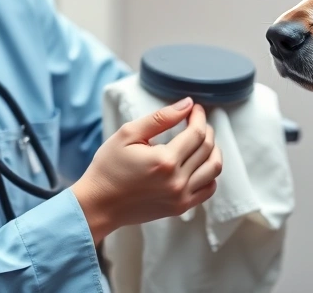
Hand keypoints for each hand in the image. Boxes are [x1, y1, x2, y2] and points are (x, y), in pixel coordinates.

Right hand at [72, 98, 222, 243]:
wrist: (98, 204)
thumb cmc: (108, 168)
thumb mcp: (128, 134)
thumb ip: (160, 118)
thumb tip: (187, 104)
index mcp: (164, 161)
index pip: (197, 133)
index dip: (199, 117)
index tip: (195, 108)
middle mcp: (177, 181)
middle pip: (207, 148)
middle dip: (206, 129)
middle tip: (196, 121)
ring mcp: (180, 197)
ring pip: (214, 168)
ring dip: (213, 149)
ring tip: (202, 140)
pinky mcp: (180, 207)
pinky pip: (208, 189)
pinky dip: (210, 173)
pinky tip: (199, 163)